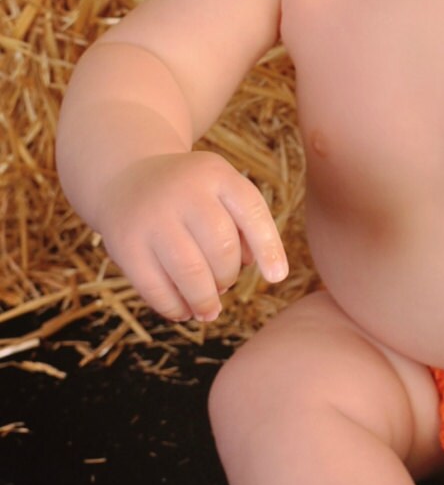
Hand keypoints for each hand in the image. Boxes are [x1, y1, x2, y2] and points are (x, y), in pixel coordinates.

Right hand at [95, 152, 287, 322]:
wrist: (126, 178)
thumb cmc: (189, 194)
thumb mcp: (219, 190)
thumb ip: (245, 223)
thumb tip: (258, 267)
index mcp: (215, 173)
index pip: (252, 211)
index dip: (269, 248)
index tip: (277, 278)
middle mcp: (183, 190)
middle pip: (221, 248)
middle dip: (228, 276)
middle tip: (224, 285)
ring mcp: (152, 217)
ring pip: (191, 273)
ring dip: (205, 300)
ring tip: (209, 310)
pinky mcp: (126, 244)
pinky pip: (155, 287)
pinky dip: (174, 307)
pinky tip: (183, 311)